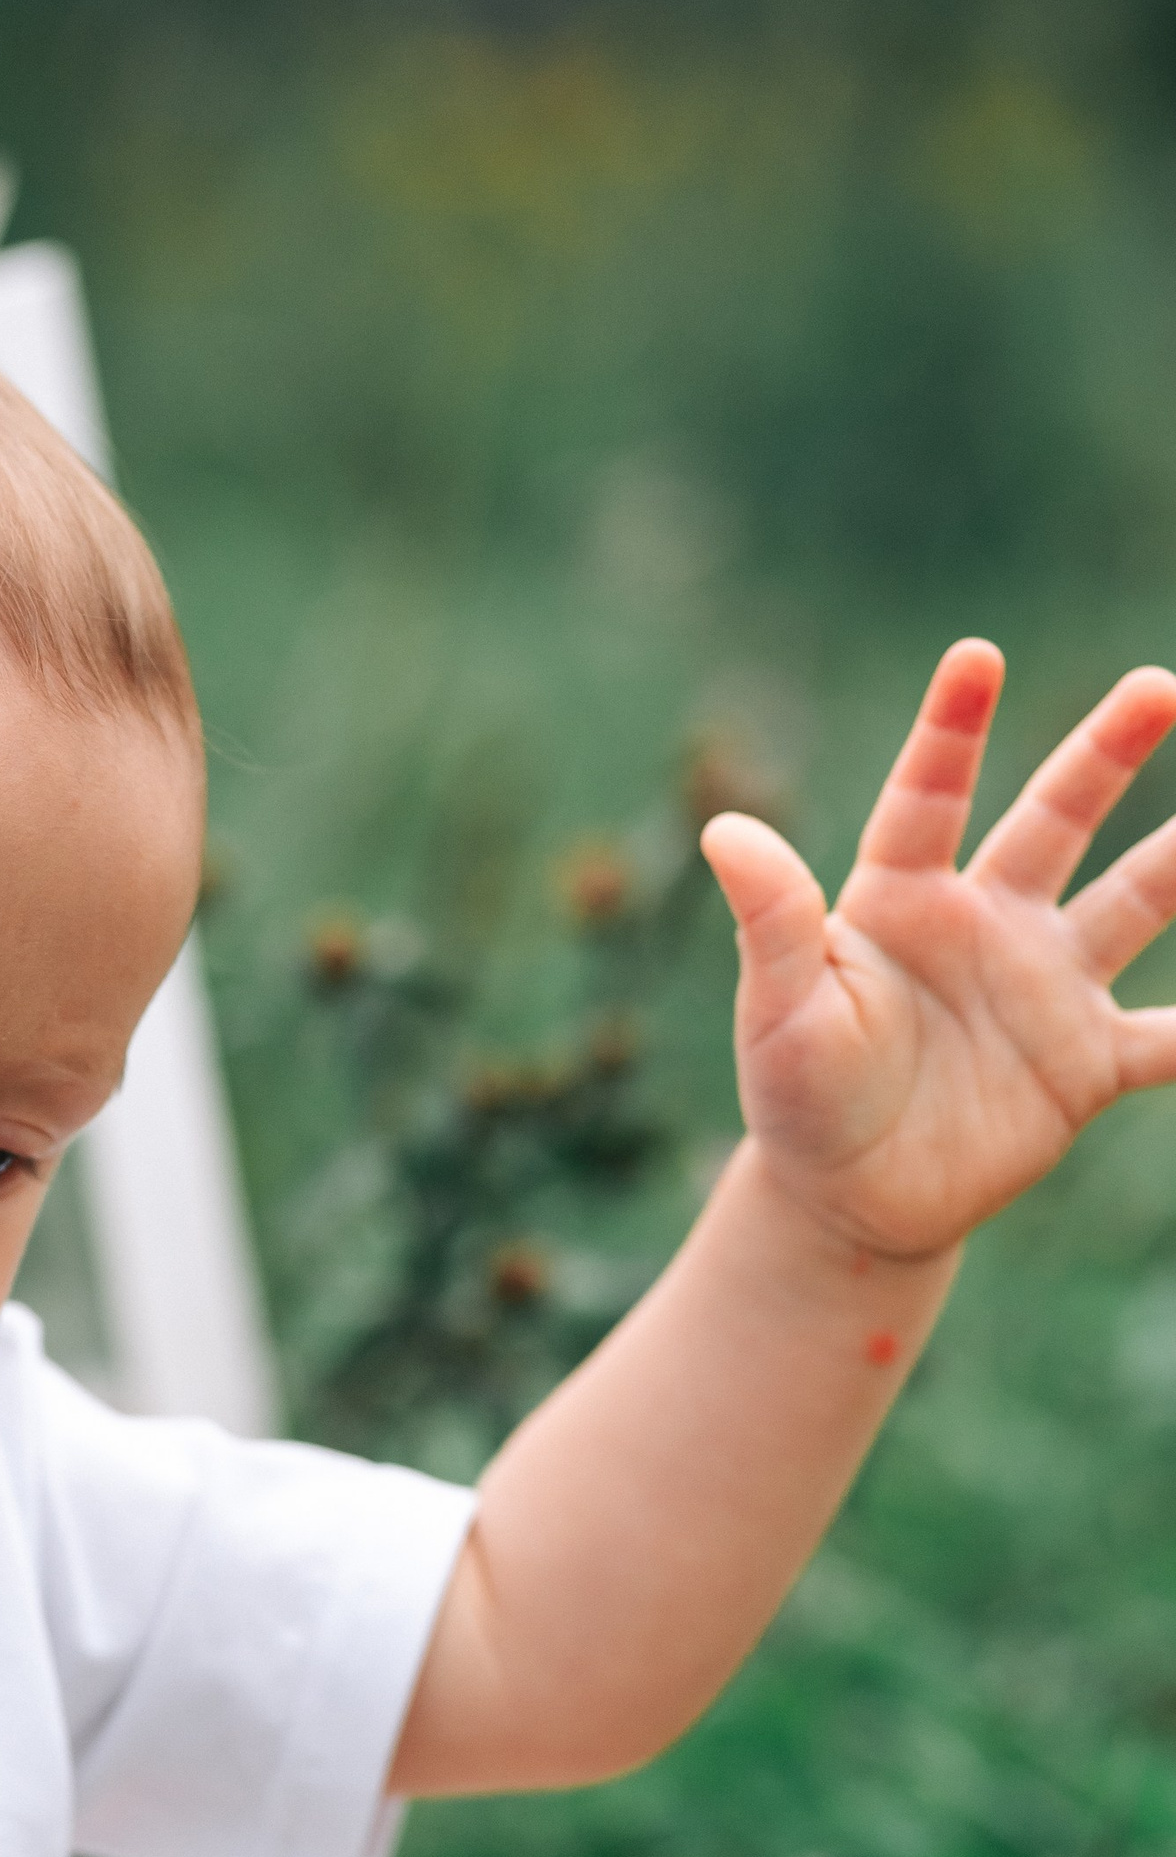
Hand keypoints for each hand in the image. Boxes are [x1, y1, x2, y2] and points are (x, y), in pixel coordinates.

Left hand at [701, 641, 1175, 1259]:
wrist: (848, 1200)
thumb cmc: (800, 1097)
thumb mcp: (781, 1011)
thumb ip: (773, 922)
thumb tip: (724, 828)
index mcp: (904, 901)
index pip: (928, 800)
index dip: (951, 730)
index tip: (976, 657)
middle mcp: (986, 924)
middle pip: (1056, 819)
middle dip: (1107, 753)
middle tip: (1158, 687)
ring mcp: (1044, 988)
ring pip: (1137, 903)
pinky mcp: (1085, 1065)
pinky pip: (1168, 1039)